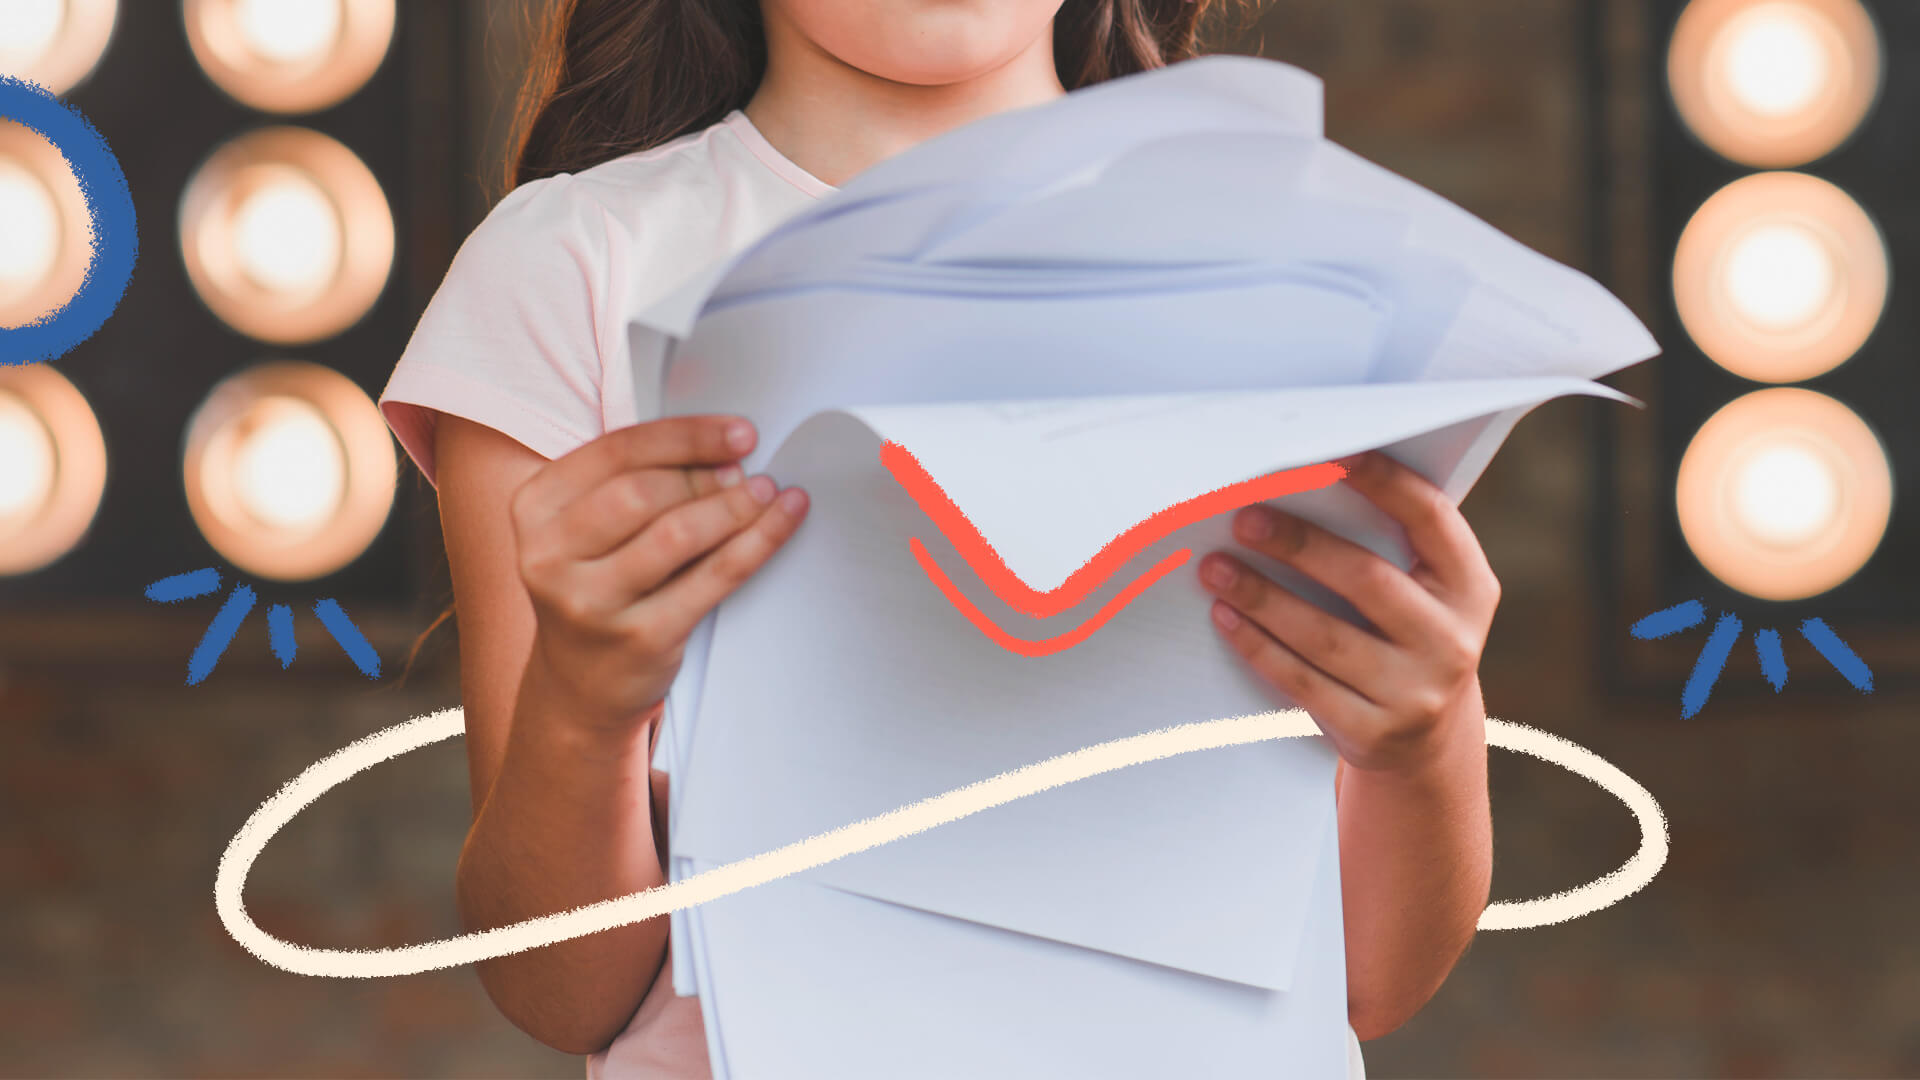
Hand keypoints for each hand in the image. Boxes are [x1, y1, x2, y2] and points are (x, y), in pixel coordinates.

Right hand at [509, 415, 809, 731]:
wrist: (581, 685)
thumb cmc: (598, 588)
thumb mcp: (587, 529)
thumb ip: (632, 481)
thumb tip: (721, 447)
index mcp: (534, 509)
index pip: (616, 451)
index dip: (685, 436)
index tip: (736, 432)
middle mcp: (549, 556)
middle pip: (642, 492)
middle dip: (705, 475)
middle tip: (745, 472)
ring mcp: (591, 603)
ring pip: (677, 534)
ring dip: (733, 506)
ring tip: (765, 492)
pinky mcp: (640, 638)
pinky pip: (713, 576)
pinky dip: (758, 540)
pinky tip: (783, 517)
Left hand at [1197, 450, 1498, 774]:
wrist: (1426, 740)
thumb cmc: (1406, 637)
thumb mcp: (1424, 595)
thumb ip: (1386, 547)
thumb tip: (1295, 491)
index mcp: (1470, 588)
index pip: (1432, 520)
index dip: (1386, 483)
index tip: (1332, 456)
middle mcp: (1451, 641)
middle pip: (1367, 580)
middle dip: (1299, 545)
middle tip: (1245, 518)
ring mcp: (1415, 693)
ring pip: (1324, 637)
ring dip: (1261, 597)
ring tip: (1215, 566)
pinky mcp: (1373, 732)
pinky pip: (1302, 682)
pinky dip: (1257, 645)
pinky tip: (1225, 616)